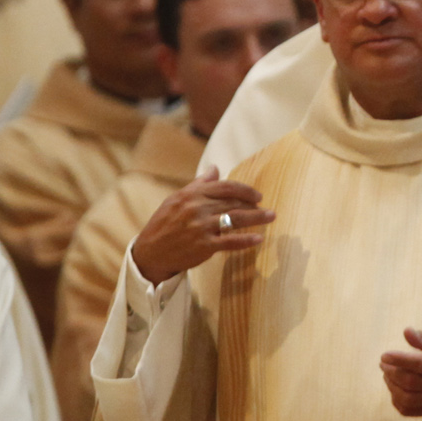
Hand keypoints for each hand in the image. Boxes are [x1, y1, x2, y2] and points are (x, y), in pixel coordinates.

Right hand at [132, 168, 273, 284]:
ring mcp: (201, 227)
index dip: (245, 190)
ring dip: (257, 218)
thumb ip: (199, 184)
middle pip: (234, 203)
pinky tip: (259, 239)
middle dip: (254, 205)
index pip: (226, 187)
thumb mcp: (176, 199)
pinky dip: (246, 240)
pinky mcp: (203, 246)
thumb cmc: (164, 224)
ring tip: (271, 217)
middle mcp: (197, 209)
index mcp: (191, 195)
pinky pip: (230, 242)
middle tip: (268, 210)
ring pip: (235, 219)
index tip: (258, 196)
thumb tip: (215, 168)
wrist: (150, 253)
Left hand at [381, 328, 421, 416]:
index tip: (385, 355)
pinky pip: (407, 410)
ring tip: (388, 374)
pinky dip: (396, 399)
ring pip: (407, 397)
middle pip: (411, 381)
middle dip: (392, 372)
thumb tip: (406, 331)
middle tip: (384, 363)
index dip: (400, 360)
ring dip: (391, 385)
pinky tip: (395, 388)